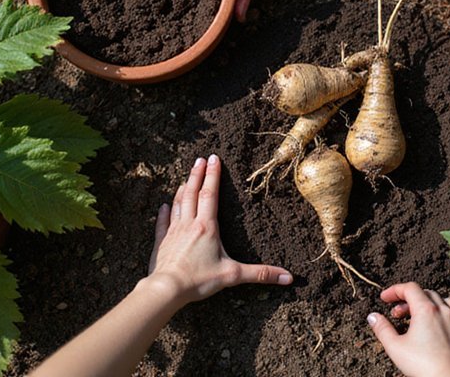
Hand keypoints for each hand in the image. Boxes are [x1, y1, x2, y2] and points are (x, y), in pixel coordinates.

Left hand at [146, 155, 291, 306]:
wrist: (167, 289)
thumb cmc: (199, 280)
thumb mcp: (233, 275)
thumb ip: (261, 274)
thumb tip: (288, 277)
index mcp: (207, 227)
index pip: (210, 194)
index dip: (213, 175)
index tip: (214, 159)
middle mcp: (189, 224)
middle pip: (193, 193)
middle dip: (197, 174)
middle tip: (199, 159)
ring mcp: (173, 232)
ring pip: (178, 204)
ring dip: (183, 189)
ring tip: (186, 178)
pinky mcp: (161, 242)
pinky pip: (162, 223)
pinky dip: (164, 213)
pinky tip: (164, 206)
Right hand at [367, 283, 449, 376]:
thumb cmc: (424, 366)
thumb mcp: (395, 347)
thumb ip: (382, 329)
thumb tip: (373, 317)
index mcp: (426, 309)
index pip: (409, 288)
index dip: (394, 290)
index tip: (384, 299)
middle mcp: (443, 309)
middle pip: (423, 293)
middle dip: (407, 300)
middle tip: (397, 314)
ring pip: (439, 300)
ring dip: (425, 303)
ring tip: (416, 318)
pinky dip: (441, 310)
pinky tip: (435, 324)